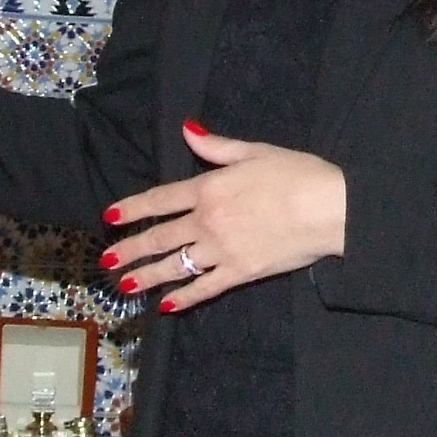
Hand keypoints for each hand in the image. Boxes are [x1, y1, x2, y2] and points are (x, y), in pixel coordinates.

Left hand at [101, 121, 346, 311]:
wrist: (329, 208)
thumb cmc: (296, 173)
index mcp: (208, 188)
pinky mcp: (241, 273)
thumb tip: (186, 130)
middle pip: (160, 237)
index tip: (111, 217)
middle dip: (130, 249)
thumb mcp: (254, 151)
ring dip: (148, 275)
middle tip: (107, 260)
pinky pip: (205, 288)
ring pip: (176, 265)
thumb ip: (216, 146)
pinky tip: (167, 305)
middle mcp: (207, 221)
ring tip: (125, 284)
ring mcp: (222, 251)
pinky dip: (185, 298)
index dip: (133, 208)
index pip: (160, 200)